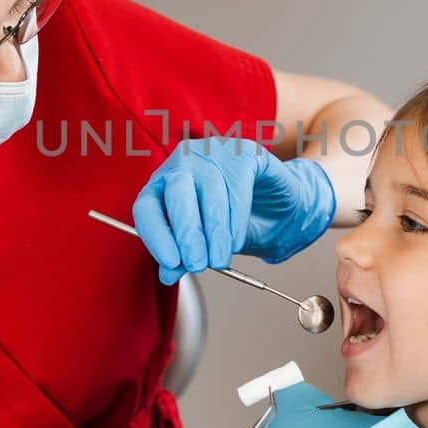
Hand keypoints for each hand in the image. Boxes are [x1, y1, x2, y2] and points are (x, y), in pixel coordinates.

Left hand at [133, 136, 336, 284]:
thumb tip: (168, 274)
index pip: (147, 205)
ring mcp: (213, 152)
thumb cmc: (235, 223)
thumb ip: (184, 255)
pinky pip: (238, 186)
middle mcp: (183, 162)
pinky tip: (236, 240)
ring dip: (215, 232)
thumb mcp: (205, 244)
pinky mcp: (243, 152)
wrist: (279, 209)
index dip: (156, 234)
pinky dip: (237, 219)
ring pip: (210, 192)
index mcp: (163, 184)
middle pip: (177, 194)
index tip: (170, 263)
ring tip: (220, 260)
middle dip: (187, 233)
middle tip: (197, 264)